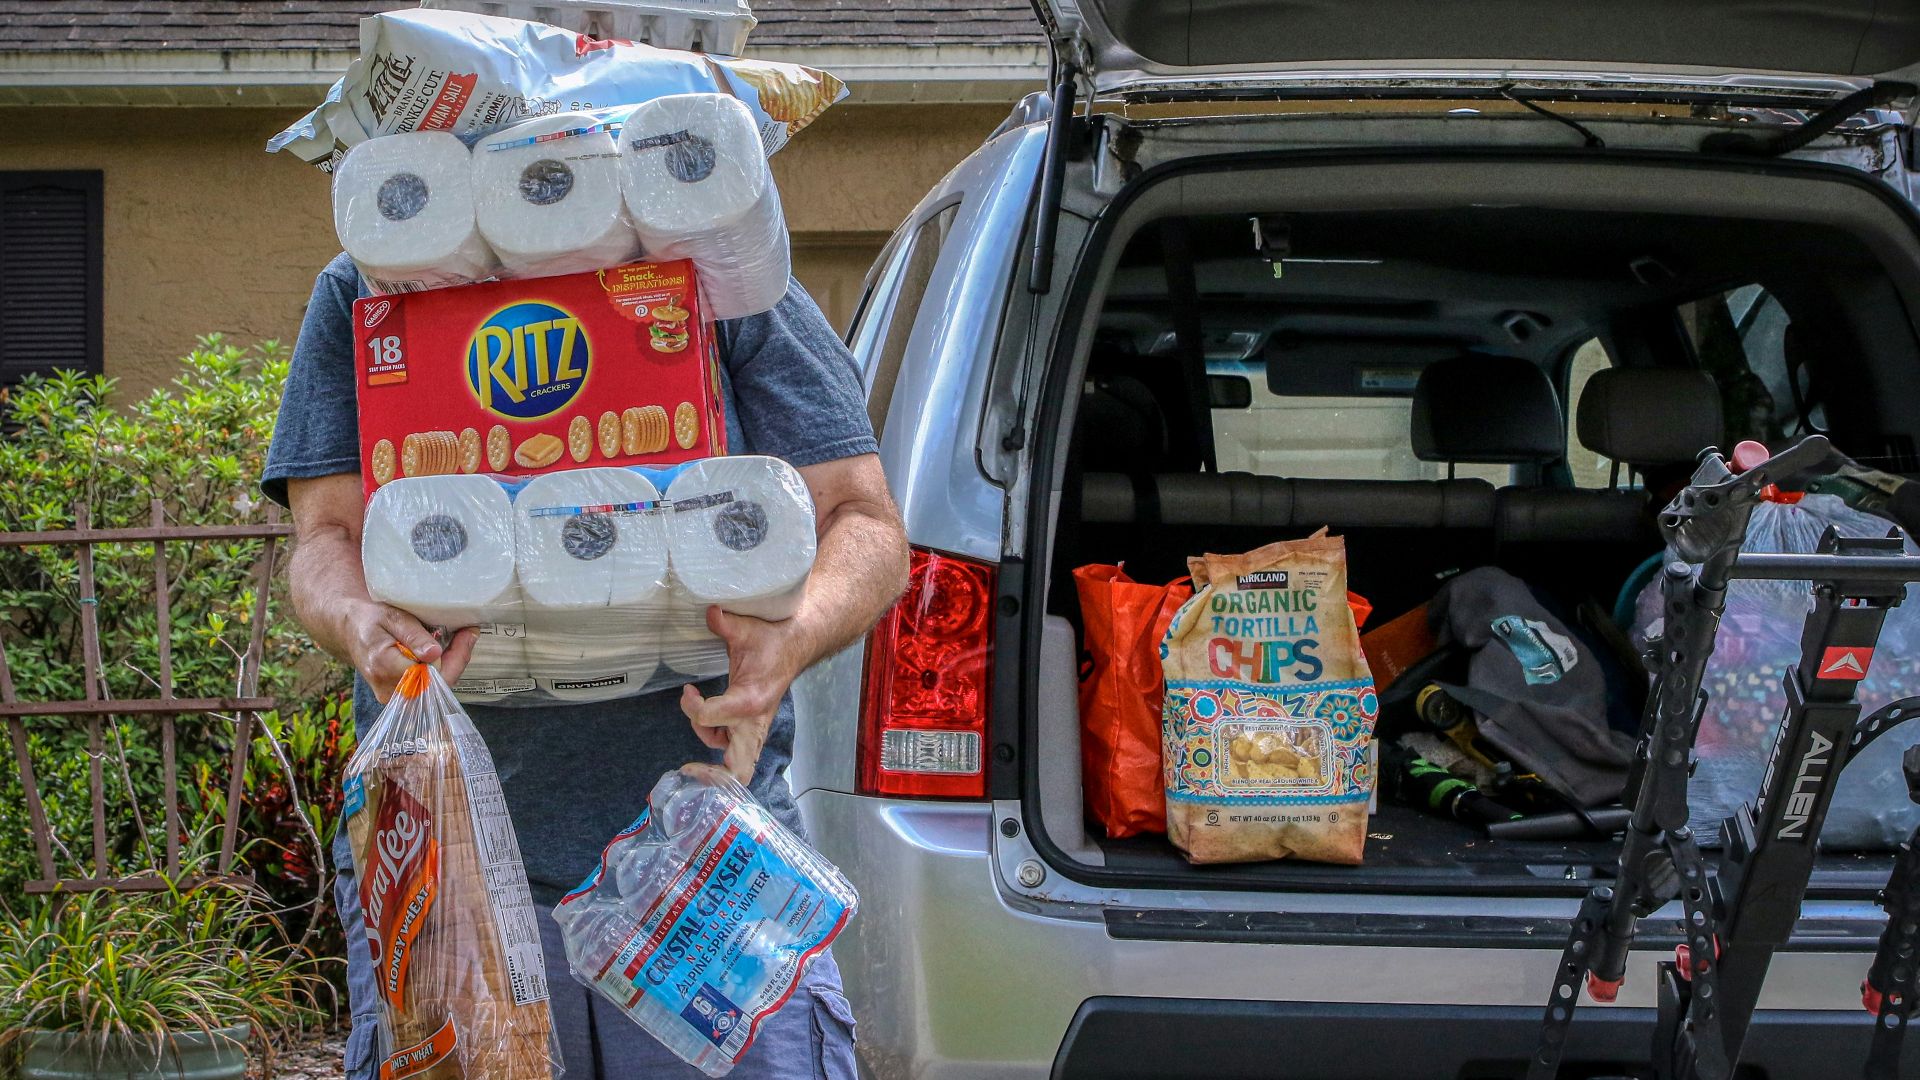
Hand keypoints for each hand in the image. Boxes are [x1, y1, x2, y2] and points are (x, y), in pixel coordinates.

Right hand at [343, 601, 476, 701]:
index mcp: (384, 667)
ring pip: (435, 687)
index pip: (431, 673)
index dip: (455, 655)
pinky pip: (427, 687)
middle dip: (457, 658)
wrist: (350, 630)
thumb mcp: (391, 617)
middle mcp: (388, 689)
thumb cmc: (370, 620)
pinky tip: (445, 650)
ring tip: (460, 637)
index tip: (468, 632)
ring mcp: (393, 697)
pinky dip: (439, 669)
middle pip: (437, 685)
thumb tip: (434, 654)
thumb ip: (412, 636)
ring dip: (450, 663)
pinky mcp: (398, 697)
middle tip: (469, 632)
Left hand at [680, 606, 812, 781]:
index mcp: (750, 700)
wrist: (796, 646)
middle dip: (711, 775)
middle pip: (737, 769)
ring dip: (713, 760)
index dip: (690, 706)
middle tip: (688, 769)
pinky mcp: (752, 729)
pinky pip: (736, 753)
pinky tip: (707, 730)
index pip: (708, 717)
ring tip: (699, 733)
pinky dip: (720, 752)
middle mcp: (753, 722)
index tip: (688, 689)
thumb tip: (711, 611)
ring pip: (736, 765)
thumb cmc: (772, 640)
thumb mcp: (747, 629)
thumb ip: (726, 623)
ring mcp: (754, 729)